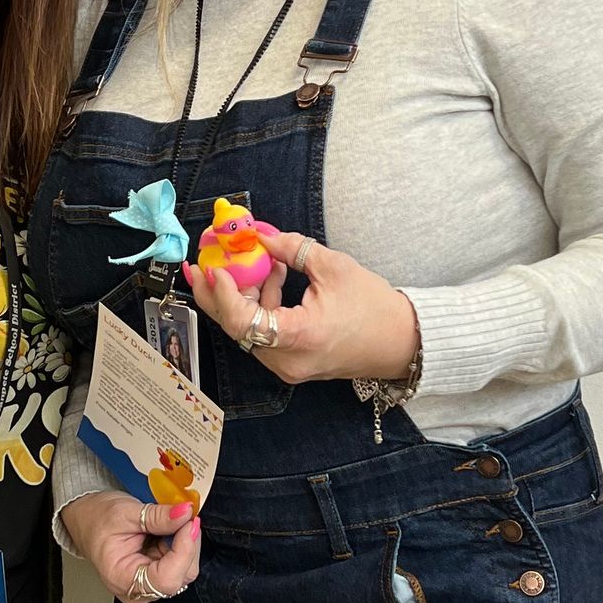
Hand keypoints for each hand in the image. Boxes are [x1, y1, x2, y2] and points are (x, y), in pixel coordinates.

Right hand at [62, 491, 199, 602]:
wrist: (88, 519)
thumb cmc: (97, 519)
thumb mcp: (125, 512)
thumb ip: (158, 516)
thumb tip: (185, 514)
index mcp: (122, 579)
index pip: (166, 579)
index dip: (183, 552)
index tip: (189, 524)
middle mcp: (138, 589)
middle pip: (181, 575)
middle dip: (188, 543)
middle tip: (185, 514)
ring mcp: (150, 584)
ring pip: (186, 569)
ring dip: (186, 542)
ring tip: (171, 520)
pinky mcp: (159, 576)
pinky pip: (183, 563)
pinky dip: (182, 543)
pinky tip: (171, 529)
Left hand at [183, 232, 417, 385]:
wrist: (401, 342)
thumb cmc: (374, 308)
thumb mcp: (334, 267)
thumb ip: (292, 249)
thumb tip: (261, 236)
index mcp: (299, 337)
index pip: (242, 320)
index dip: (222, 292)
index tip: (215, 266)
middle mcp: (287, 359)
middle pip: (236, 327)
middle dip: (216, 294)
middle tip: (201, 265)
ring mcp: (288, 366)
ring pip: (248, 330)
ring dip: (242, 296)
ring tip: (250, 262)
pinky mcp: (291, 363)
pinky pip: (263, 334)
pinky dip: (260, 307)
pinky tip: (271, 278)